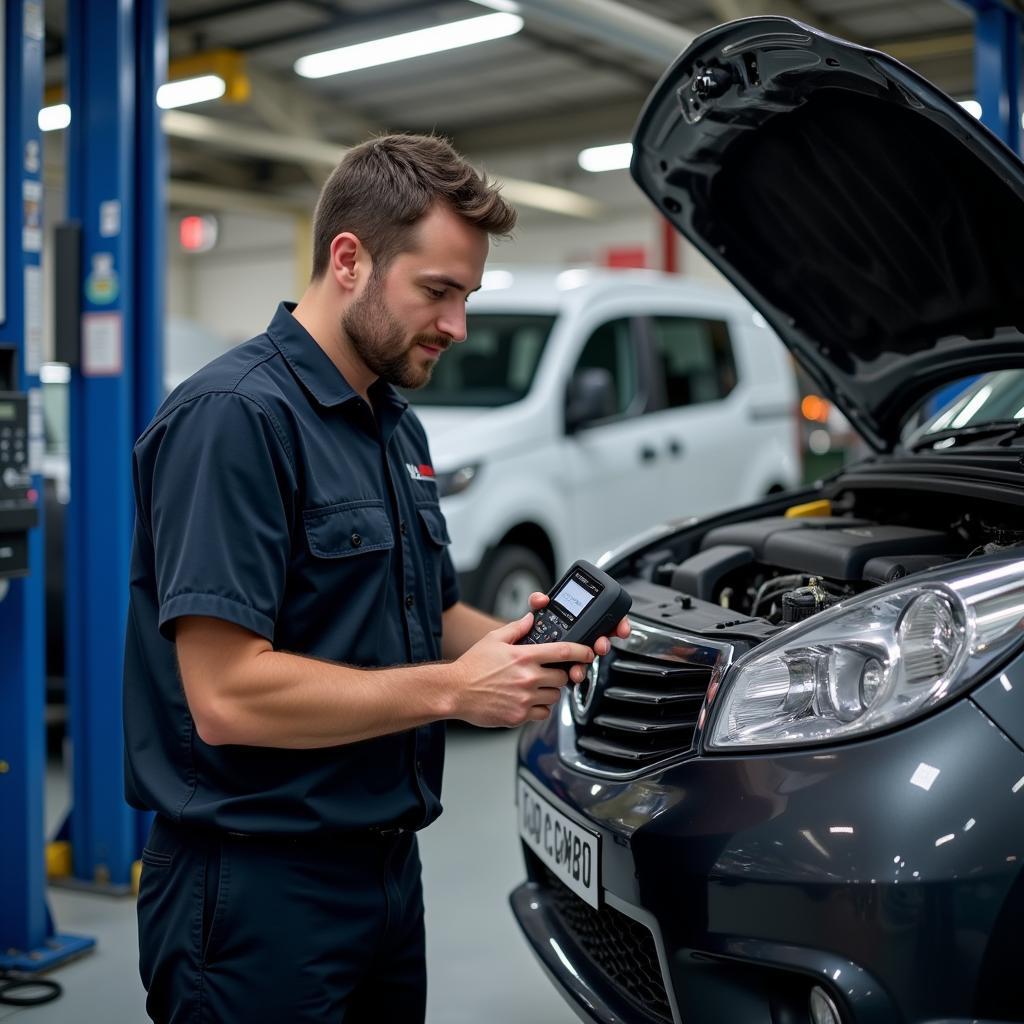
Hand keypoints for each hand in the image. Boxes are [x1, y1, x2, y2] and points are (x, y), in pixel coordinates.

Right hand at [448, 612, 595, 727]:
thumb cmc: (472, 666)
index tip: (589, 653)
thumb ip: (516, 628)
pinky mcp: (519, 716)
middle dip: (559, 674)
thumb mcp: (493, 639)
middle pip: (562, 677)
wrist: (454, 691)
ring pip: (554, 696)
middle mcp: (528, 677)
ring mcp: (525, 698)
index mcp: (524, 656)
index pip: (564, 652)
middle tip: (547, 673)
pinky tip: (527, 700)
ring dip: (549, 691)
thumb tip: (531, 619)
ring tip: (534, 687)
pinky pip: (543, 714)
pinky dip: (540, 708)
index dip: (582, 652)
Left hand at [527, 591, 630, 683]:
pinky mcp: (567, 669)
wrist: (514, 656)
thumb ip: (537, 602)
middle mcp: (580, 637)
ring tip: (580, 666)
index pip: (603, 618)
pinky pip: (577, 672)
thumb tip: (543, 599)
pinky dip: (577, 673)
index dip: (616, 622)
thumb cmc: (527, 633)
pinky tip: (572, 674)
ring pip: (589, 659)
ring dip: (587, 664)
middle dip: (604, 643)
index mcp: (577, 620)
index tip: (621, 627)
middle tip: (601, 645)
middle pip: (600, 640)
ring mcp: (575, 654)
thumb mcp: (533, 615)